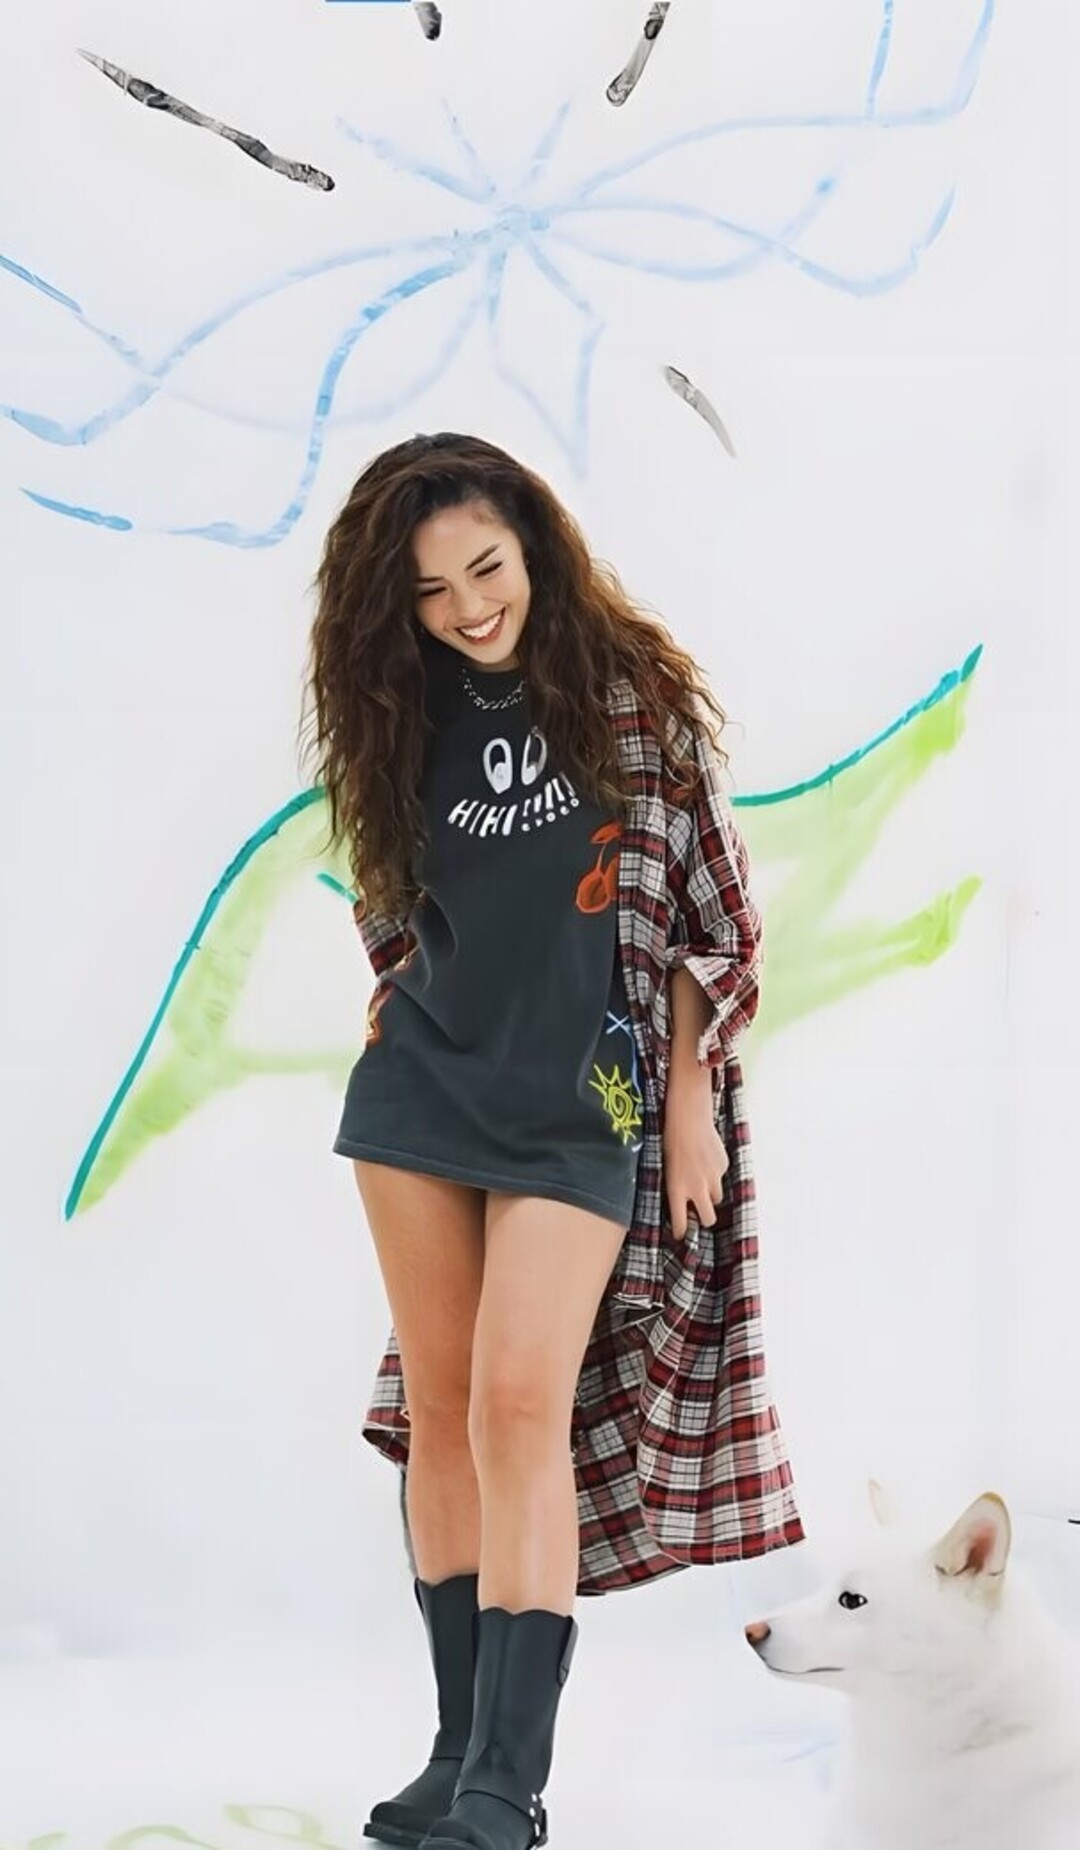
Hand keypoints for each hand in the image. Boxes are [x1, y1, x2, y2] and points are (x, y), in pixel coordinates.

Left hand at [662, 1078, 729, 1241]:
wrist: (688, 1116)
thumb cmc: (670, 1139)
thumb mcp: (666, 1166)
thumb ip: (675, 1186)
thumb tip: (680, 1199)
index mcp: (677, 1189)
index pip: (681, 1223)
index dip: (681, 1231)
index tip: (680, 1234)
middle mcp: (697, 1188)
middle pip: (708, 1219)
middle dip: (704, 1218)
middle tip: (698, 1210)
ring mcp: (713, 1178)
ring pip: (716, 1198)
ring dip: (710, 1194)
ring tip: (701, 1179)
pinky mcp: (723, 1166)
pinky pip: (721, 1177)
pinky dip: (715, 1173)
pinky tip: (706, 1158)